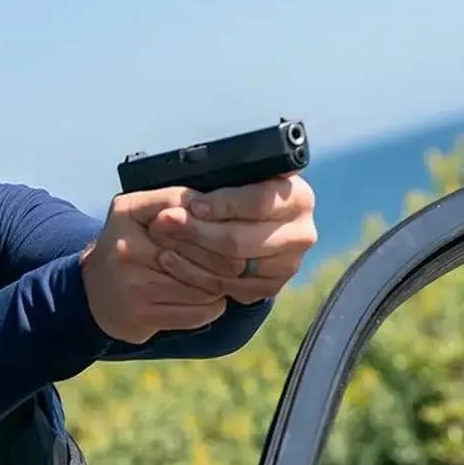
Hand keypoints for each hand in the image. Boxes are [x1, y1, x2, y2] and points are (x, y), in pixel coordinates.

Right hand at [81, 188, 227, 343]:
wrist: (93, 294)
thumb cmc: (129, 247)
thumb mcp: (141, 212)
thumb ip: (176, 201)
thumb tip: (223, 208)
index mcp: (128, 212)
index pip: (187, 212)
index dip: (216, 224)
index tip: (234, 230)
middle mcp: (127, 247)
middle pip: (200, 252)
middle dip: (226, 258)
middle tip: (238, 262)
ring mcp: (134, 285)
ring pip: (204, 285)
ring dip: (221, 285)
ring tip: (223, 281)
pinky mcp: (144, 315)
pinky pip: (197, 312)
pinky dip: (211, 307)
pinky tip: (209, 300)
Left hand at [147, 174, 316, 304]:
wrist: (253, 227)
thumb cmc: (239, 195)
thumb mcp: (238, 178)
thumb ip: (226, 177)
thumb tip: (196, 189)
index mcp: (298, 198)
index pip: (259, 202)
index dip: (223, 204)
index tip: (192, 205)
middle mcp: (300, 233)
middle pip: (242, 240)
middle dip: (197, 232)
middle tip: (164, 224)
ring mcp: (288, 264)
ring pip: (232, 267)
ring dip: (191, 256)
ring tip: (162, 244)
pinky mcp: (270, 287)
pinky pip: (228, 287)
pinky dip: (197, 277)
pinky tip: (174, 264)